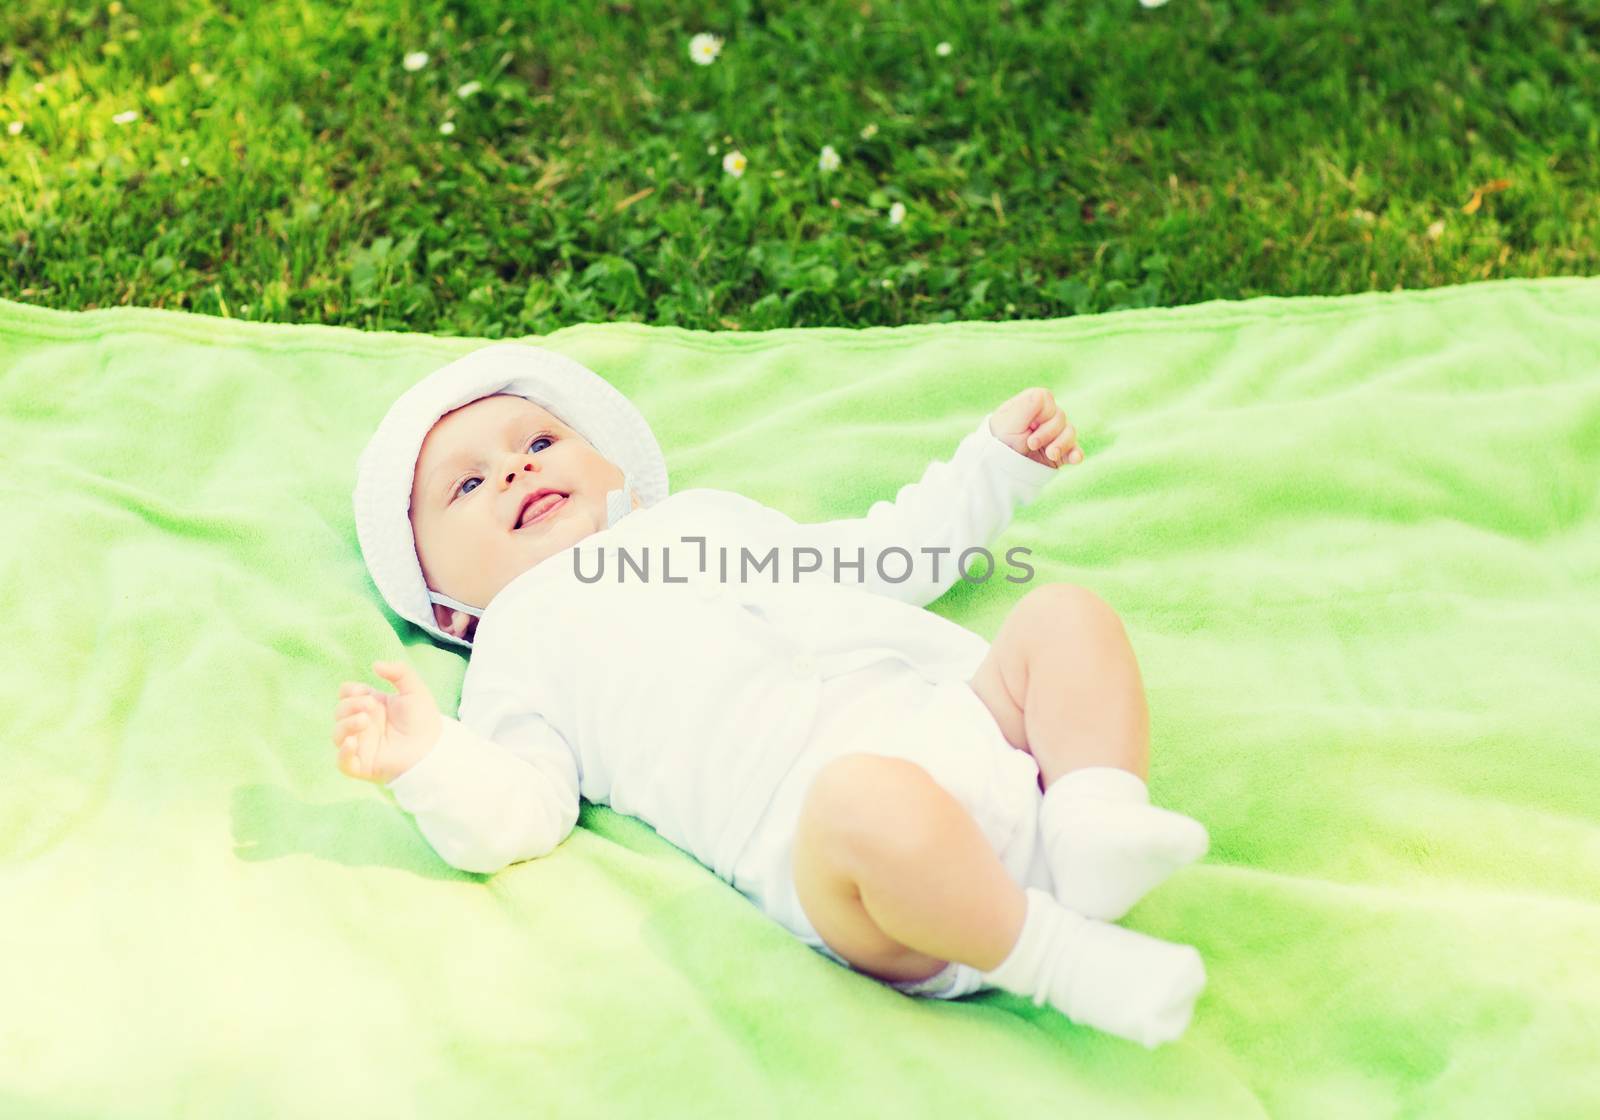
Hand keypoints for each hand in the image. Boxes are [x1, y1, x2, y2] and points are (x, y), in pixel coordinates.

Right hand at [331, 660, 443, 784]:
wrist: (433, 748)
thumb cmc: (424, 720)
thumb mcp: (414, 690)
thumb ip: (399, 672)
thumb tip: (375, 665)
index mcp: (371, 706)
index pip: (346, 694)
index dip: (349, 691)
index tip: (362, 691)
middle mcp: (363, 724)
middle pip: (339, 711)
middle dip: (350, 705)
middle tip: (370, 706)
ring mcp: (361, 745)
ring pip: (337, 734)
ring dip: (346, 724)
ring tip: (364, 721)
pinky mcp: (363, 765)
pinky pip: (342, 762)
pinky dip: (343, 752)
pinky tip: (352, 743)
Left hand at [989, 387, 1082, 467]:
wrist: (999, 468)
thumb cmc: (1000, 440)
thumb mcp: (1009, 422)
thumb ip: (1026, 406)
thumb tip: (1042, 394)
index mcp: (1032, 404)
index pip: (1048, 401)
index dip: (1042, 414)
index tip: (1029, 426)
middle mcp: (1045, 417)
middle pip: (1060, 418)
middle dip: (1047, 433)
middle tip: (1031, 444)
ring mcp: (1054, 435)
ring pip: (1070, 433)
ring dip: (1061, 444)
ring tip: (1050, 455)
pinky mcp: (1060, 453)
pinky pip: (1075, 451)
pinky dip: (1076, 454)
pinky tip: (1075, 459)